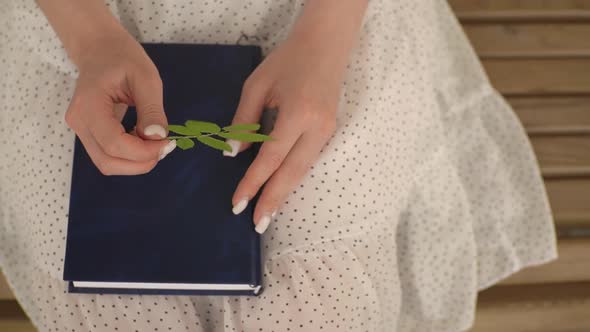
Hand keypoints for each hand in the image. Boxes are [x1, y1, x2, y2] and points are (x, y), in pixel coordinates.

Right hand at [64, 31, 175, 174]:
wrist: (99, 49)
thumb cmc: (122, 58)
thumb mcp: (146, 77)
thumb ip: (151, 109)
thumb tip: (157, 137)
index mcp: (89, 104)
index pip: (114, 144)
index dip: (143, 152)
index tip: (168, 143)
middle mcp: (79, 121)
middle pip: (108, 161)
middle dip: (140, 162)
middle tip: (164, 147)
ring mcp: (80, 130)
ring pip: (107, 163)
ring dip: (135, 162)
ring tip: (154, 142)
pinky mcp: (87, 134)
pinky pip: (107, 155)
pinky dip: (129, 156)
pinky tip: (142, 139)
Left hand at [227, 0, 367, 232]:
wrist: (325, 47)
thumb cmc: (287, 61)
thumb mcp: (256, 85)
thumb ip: (244, 121)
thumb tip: (233, 155)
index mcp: (297, 113)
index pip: (271, 157)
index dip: (253, 182)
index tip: (237, 203)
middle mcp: (317, 128)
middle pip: (292, 173)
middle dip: (273, 199)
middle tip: (257, 225)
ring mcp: (327, 132)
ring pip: (302, 171)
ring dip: (284, 193)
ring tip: (267, 214)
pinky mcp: (329, 133)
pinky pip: (308, 161)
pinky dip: (293, 179)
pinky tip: (281, 190)